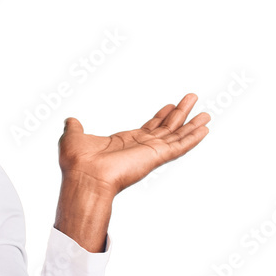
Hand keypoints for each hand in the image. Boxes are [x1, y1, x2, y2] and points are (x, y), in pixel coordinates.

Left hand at [58, 92, 210, 194]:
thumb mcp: (73, 137)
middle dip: (179, 114)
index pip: (147, 128)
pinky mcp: (156, 156)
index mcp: (124, 143)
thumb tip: (70, 121)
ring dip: (191, 123)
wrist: (84, 177)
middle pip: (165, 128)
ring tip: (206, 112)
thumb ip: (74, 128)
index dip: (159, 116)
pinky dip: (193, 137)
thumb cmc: (77, 163)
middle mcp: (139, 148)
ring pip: (176, 135)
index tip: (169, 105)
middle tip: (192, 98)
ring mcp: (149, 153)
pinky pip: (179, 146)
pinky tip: (204, 129)